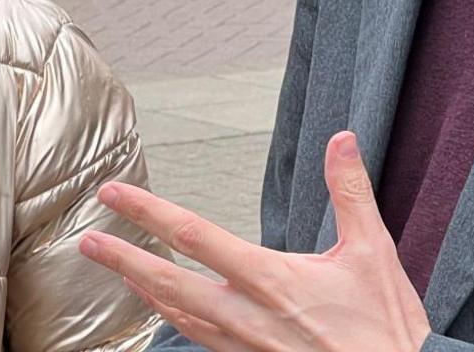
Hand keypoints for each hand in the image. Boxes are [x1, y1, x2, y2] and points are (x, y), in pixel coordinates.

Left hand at [79, 131, 429, 351]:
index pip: (194, 236)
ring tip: (117, 272)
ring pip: (178, 316)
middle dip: (123, 259)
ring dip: (143, 291)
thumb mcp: (373, 252)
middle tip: (88, 242)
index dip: (148, 212)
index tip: (114, 195)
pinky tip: (166, 311)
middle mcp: (248, 315)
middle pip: (168, 282)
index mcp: (272, 280)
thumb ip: (350, 192)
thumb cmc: (384, 328)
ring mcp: (245, 346)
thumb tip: (342, 141)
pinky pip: (200, 340)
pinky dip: (174, 320)